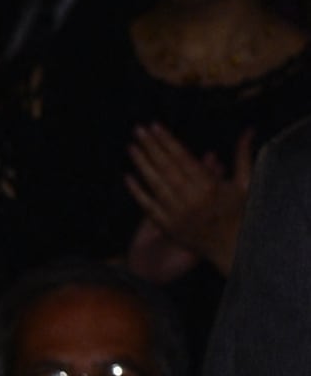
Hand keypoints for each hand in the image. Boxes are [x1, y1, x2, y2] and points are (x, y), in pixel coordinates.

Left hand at [126, 124, 253, 272]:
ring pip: (156, 184)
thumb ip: (243, 156)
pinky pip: (149, 206)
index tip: (156, 126)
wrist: (232, 250)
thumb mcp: (245, 185)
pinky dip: (138, 191)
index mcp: (210, 186)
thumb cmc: (241, 214)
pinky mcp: (168, 226)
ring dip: (142, 164)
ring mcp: (178, 213)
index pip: (183, 158)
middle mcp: (192, 199)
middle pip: (167, 168)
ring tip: (132, 147)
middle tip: (139, 130)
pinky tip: (128, 177)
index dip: (168, 141)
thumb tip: (248, 131)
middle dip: (152, 147)